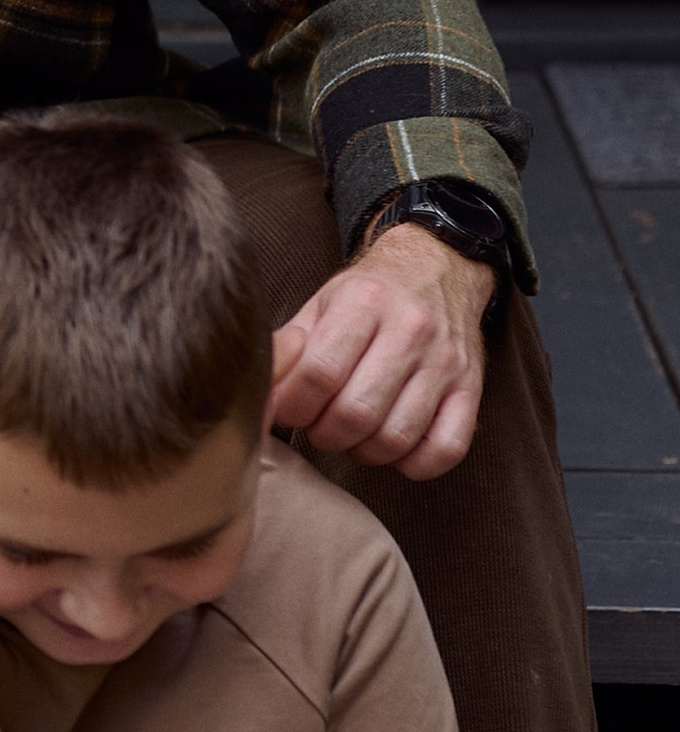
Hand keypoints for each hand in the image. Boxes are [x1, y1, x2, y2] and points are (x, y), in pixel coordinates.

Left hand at [269, 222, 493, 478]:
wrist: (437, 267)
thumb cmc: (369, 294)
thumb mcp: (322, 302)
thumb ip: (289, 346)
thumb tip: (259, 393)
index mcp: (364, 301)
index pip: (318, 373)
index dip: (291, 406)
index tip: (285, 411)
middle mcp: (410, 330)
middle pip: (355, 413)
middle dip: (323, 434)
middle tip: (317, 426)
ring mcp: (445, 362)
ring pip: (396, 437)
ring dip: (362, 452)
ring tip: (351, 435)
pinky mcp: (472, 388)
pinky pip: (447, 449)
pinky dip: (414, 464)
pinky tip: (393, 448)